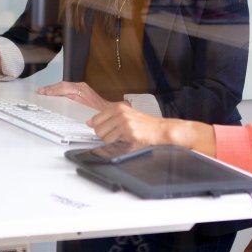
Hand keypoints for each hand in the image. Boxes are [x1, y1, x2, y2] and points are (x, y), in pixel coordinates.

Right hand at [37, 81, 114, 111]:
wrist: (109, 111)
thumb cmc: (99, 112)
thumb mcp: (84, 109)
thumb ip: (72, 104)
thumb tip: (60, 100)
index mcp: (81, 90)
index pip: (63, 88)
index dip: (52, 90)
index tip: (43, 92)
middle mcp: (81, 87)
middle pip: (62, 85)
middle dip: (50, 88)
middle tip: (40, 91)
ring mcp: (81, 87)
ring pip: (64, 85)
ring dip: (53, 88)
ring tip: (44, 91)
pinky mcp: (81, 90)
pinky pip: (67, 88)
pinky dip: (59, 90)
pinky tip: (54, 93)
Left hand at [88, 104, 219, 153]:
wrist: (161, 130)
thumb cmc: (145, 125)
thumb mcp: (126, 116)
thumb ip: (108, 118)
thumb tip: (90, 122)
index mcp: (118, 107)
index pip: (95, 119)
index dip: (98, 128)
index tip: (102, 131)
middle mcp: (120, 112)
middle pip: (98, 129)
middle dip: (105, 136)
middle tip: (117, 136)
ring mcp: (124, 122)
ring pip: (104, 137)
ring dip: (112, 141)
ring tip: (123, 138)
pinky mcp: (128, 132)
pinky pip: (113, 142)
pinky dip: (118, 144)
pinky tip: (127, 140)